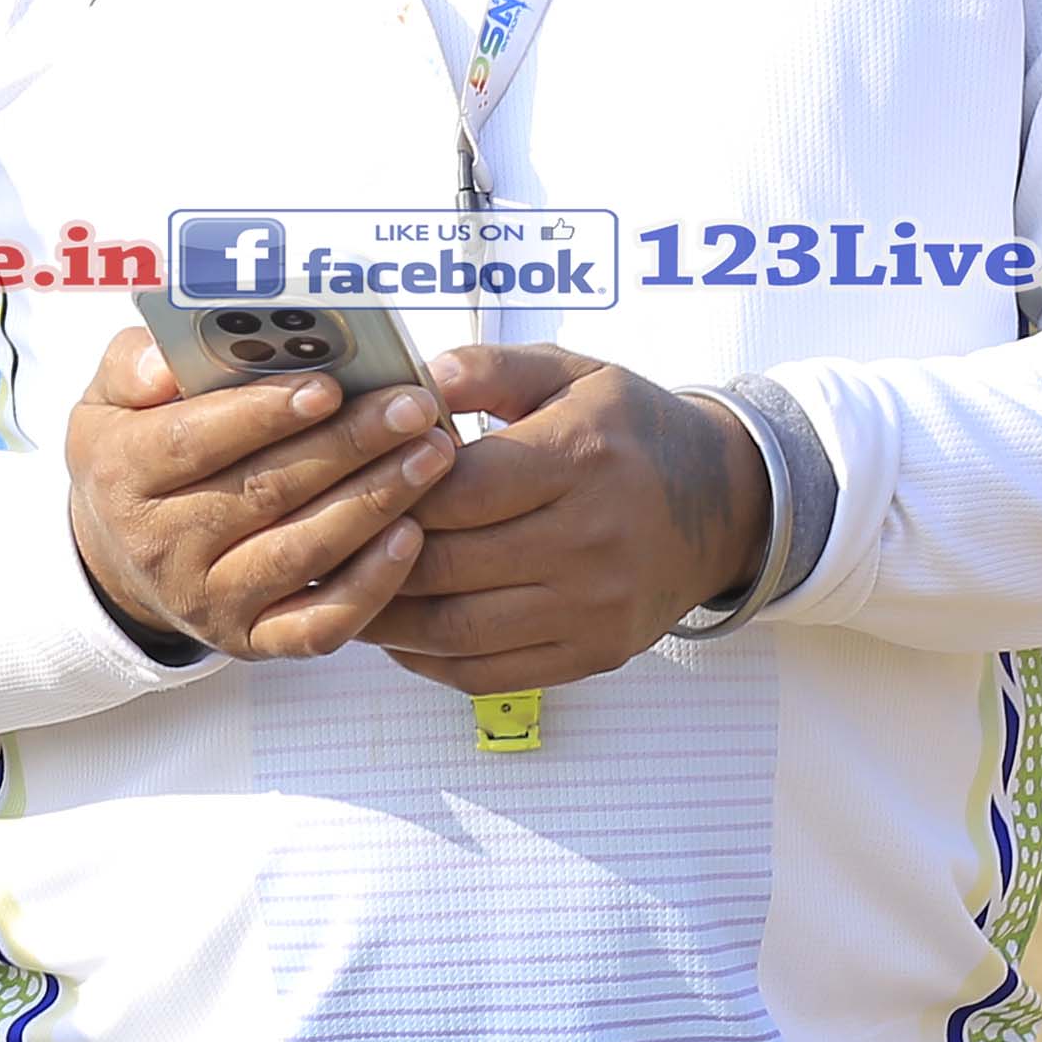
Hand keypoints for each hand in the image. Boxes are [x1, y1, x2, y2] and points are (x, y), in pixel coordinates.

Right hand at [58, 330, 452, 661]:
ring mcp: (207, 601)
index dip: (263, 415)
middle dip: (348, 446)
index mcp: (121, 474)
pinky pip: (318, 624)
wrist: (122, 554)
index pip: (194, 442)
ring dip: (374, 502)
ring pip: (301, 554)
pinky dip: (370, 586)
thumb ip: (134, 364)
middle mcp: (160, 546)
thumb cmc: (136, 456)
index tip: (330, 386)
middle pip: (264, 494)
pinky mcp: (250, 640)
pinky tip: (411, 536)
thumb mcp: (110, 399)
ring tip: (429, 455)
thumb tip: (166, 363)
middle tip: (411, 409)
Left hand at [359, 344, 769, 697]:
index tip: (348, 477)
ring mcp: (595, 608)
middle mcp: (592, 542)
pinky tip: (395, 632)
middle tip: (316, 542)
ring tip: (337, 589)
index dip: (391, 485)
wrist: (725, 503)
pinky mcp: (594, 653)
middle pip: (448, 563)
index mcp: (581, 461)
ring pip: (457, 629)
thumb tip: (417, 381)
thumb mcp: (572, 373)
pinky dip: (427, 660)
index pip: (458, 489)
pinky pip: (489, 673)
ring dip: (384, 617)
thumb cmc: (631, 431)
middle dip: (370, 554)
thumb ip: (491, 369)